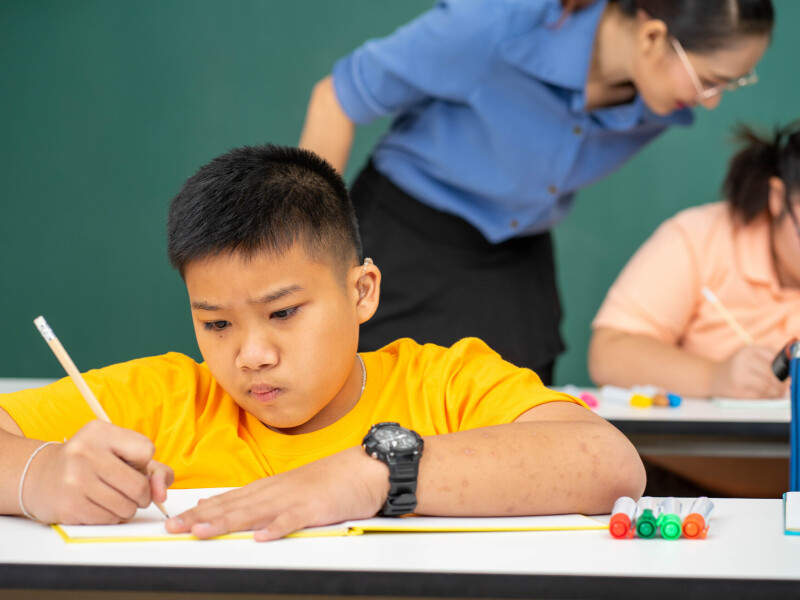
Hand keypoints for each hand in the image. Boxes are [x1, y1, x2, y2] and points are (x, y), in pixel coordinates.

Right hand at [22, 420, 173, 523]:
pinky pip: (110, 519)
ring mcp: (75, 481)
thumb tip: (161, 494)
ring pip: (127, 507)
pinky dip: (112, 517)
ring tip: (115, 498)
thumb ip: (153, 469)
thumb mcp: (120, 452)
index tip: (130, 463)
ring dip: (128, 508)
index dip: (144, 463)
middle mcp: (85, 453)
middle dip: (142, 494)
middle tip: (132, 491)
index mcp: (100, 432)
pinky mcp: (69, 506)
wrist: (41, 477)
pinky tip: (100, 506)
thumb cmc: (90, 463)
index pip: (146, 450)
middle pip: (139, 485)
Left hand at [166, 446, 388, 540]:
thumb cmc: (330, 481)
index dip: (200, 511)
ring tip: (202, 532)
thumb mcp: (289, 487)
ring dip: (227, 522)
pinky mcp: (316, 507)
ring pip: (255, 511)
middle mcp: (276, 490)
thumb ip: (259, 499)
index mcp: (269, 487)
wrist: (365, 469)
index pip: (227, 500)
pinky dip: (278, 527)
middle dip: (201, 517)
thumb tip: (223, 507)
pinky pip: (294, 519)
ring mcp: (295, 498)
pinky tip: (262, 537)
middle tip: (174, 528)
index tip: (174, 521)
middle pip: (233, 505)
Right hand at [710, 345, 787, 398]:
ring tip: (778, 392)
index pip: (776, 360)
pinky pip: (759, 396)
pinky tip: (765, 395)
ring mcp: (738, 376)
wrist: (710, 376)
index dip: (786, 369)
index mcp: (749, 350)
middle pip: (773, 375)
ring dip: (776, 392)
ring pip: (768, 387)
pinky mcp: (736, 391)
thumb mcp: (749, 355)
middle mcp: (743, 361)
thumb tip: (791, 368)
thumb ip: (770, 357)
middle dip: (783, 383)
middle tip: (786, 387)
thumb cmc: (736, 366)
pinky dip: (766, 397)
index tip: (790, 375)